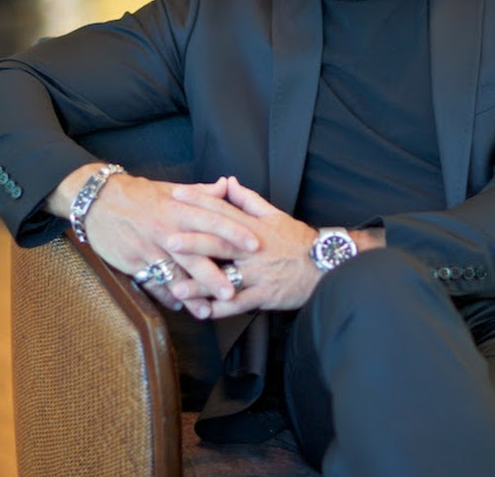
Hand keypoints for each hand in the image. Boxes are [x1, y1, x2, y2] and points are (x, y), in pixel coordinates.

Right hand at [48, 167, 259, 317]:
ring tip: (208, 311)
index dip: (235, 232)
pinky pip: (151, 282)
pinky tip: (180, 306)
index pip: (213, 220)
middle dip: (215, 274)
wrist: (99, 200)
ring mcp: (149, 247)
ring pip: (173, 274)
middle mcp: (167, 229)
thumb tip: (226, 186)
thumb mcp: (172, 190)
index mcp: (180, 208)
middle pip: (195, 254)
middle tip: (235, 291)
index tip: (255, 245)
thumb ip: (201, 193)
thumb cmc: (141, 194)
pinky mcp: (133, 261)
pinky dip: (165, 295)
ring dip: (191, 294)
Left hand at [167, 176, 321, 317]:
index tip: (177, 196)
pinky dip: (220, 310)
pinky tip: (202, 313)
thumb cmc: (298, 241)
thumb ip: (249, 200)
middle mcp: (254, 250)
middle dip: (193, 242)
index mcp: (255, 227)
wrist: (325, 266)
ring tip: (176, 286)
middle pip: (221, 243)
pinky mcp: (265, 296)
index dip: (200, 202)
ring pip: (226, 278)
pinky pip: (240, 305)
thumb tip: (228, 182)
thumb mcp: (276, 216)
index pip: (224, 211)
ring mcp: (259, 274)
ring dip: (200, 283)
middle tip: (168, 239)